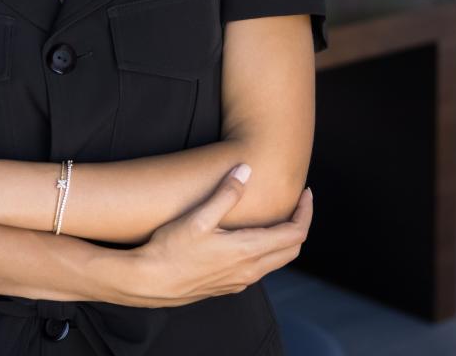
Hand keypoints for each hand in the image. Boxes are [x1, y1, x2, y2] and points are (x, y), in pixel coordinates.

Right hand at [129, 165, 312, 307]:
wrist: (149, 282)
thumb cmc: (170, 249)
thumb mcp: (198, 217)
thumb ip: (226, 194)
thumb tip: (245, 170)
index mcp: (247, 251)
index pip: (294, 233)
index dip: (305, 212)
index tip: (306, 192)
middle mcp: (249, 270)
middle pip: (291, 249)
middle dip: (300, 223)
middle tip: (297, 201)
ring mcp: (239, 281)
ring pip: (276, 261)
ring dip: (283, 237)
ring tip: (276, 214)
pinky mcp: (228, 286)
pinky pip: (259, 268)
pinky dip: (267, 249)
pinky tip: (249, 236)